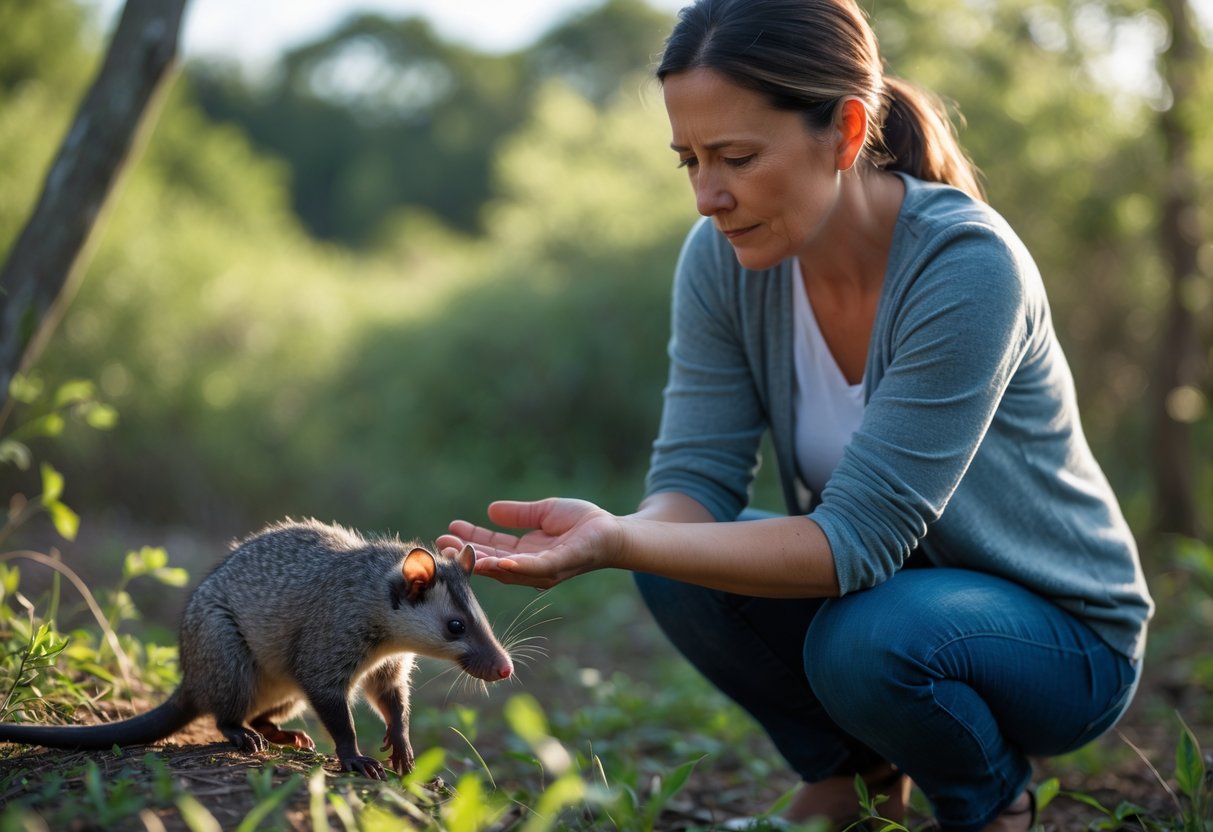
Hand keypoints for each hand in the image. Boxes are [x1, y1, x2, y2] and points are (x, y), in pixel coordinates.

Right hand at [439, 498, 621, 588]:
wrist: (613, 531)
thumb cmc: (583, 523)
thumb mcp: (544, 513)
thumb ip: (519, 515)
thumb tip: (491, 510)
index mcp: (526, 554)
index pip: (492, 549)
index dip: (470, 541)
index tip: (449, 531)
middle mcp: (531, 567)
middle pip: (492, 563)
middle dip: (466, 553)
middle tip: (441, 542)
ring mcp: (544, 570)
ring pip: (506, 569)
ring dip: (481, 560)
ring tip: (457, 549)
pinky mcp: (559, 565)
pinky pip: (533, 569)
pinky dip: (514, 566)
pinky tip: (496, 561)